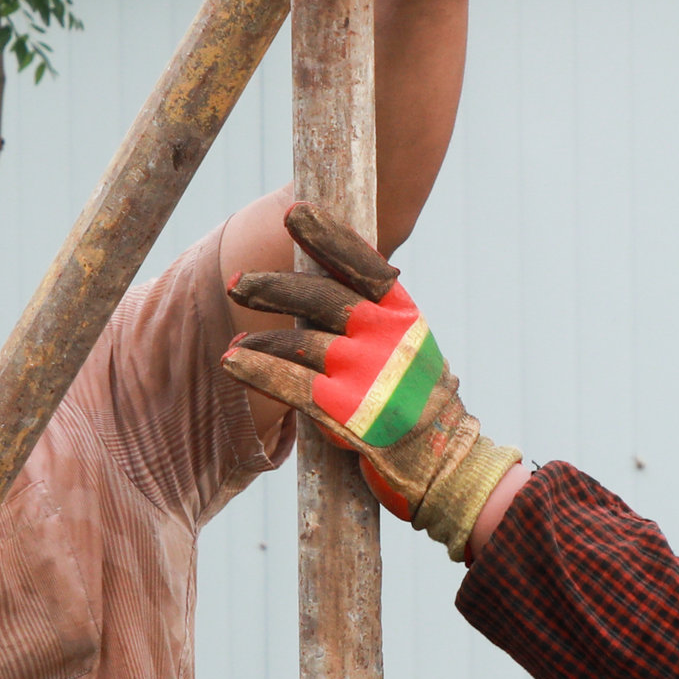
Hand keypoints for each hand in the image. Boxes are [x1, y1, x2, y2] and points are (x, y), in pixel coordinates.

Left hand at [223, 204, 521, 557]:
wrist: (446, 465)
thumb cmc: (417, 405)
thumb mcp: (408, 349)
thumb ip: (372, 320)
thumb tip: (315, 289)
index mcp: (403, 315)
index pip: (362, 264)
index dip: (327, 236)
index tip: (296, 213)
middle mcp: (387, 337)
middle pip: (322, 297)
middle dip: (275, 287)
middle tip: (237, 284)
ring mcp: (368, 372)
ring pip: (301, 342)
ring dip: (261, 341)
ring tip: (235, 345)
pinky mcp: (348, 411)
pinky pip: (291, 383)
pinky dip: (257, 370)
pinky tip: (232, 362)